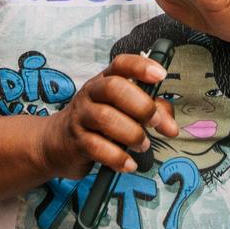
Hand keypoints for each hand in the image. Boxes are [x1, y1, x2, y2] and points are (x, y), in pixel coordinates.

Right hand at [39, 53, 177, 177]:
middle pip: (113, 88)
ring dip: (132, 134)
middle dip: (140, 105)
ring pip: (106, 118)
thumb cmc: (98, 123)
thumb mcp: (123, 110)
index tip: (160, 75)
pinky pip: (97, 147)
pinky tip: (128, 164)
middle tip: (153, 122)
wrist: (58, 143)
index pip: (121, 64)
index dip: (141, 67)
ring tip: (142, 145)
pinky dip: (118, 158)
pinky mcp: (77, 141)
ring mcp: (81, 116)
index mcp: (105, 80)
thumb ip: (151, 111)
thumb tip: (171, 126)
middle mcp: (91, 93)